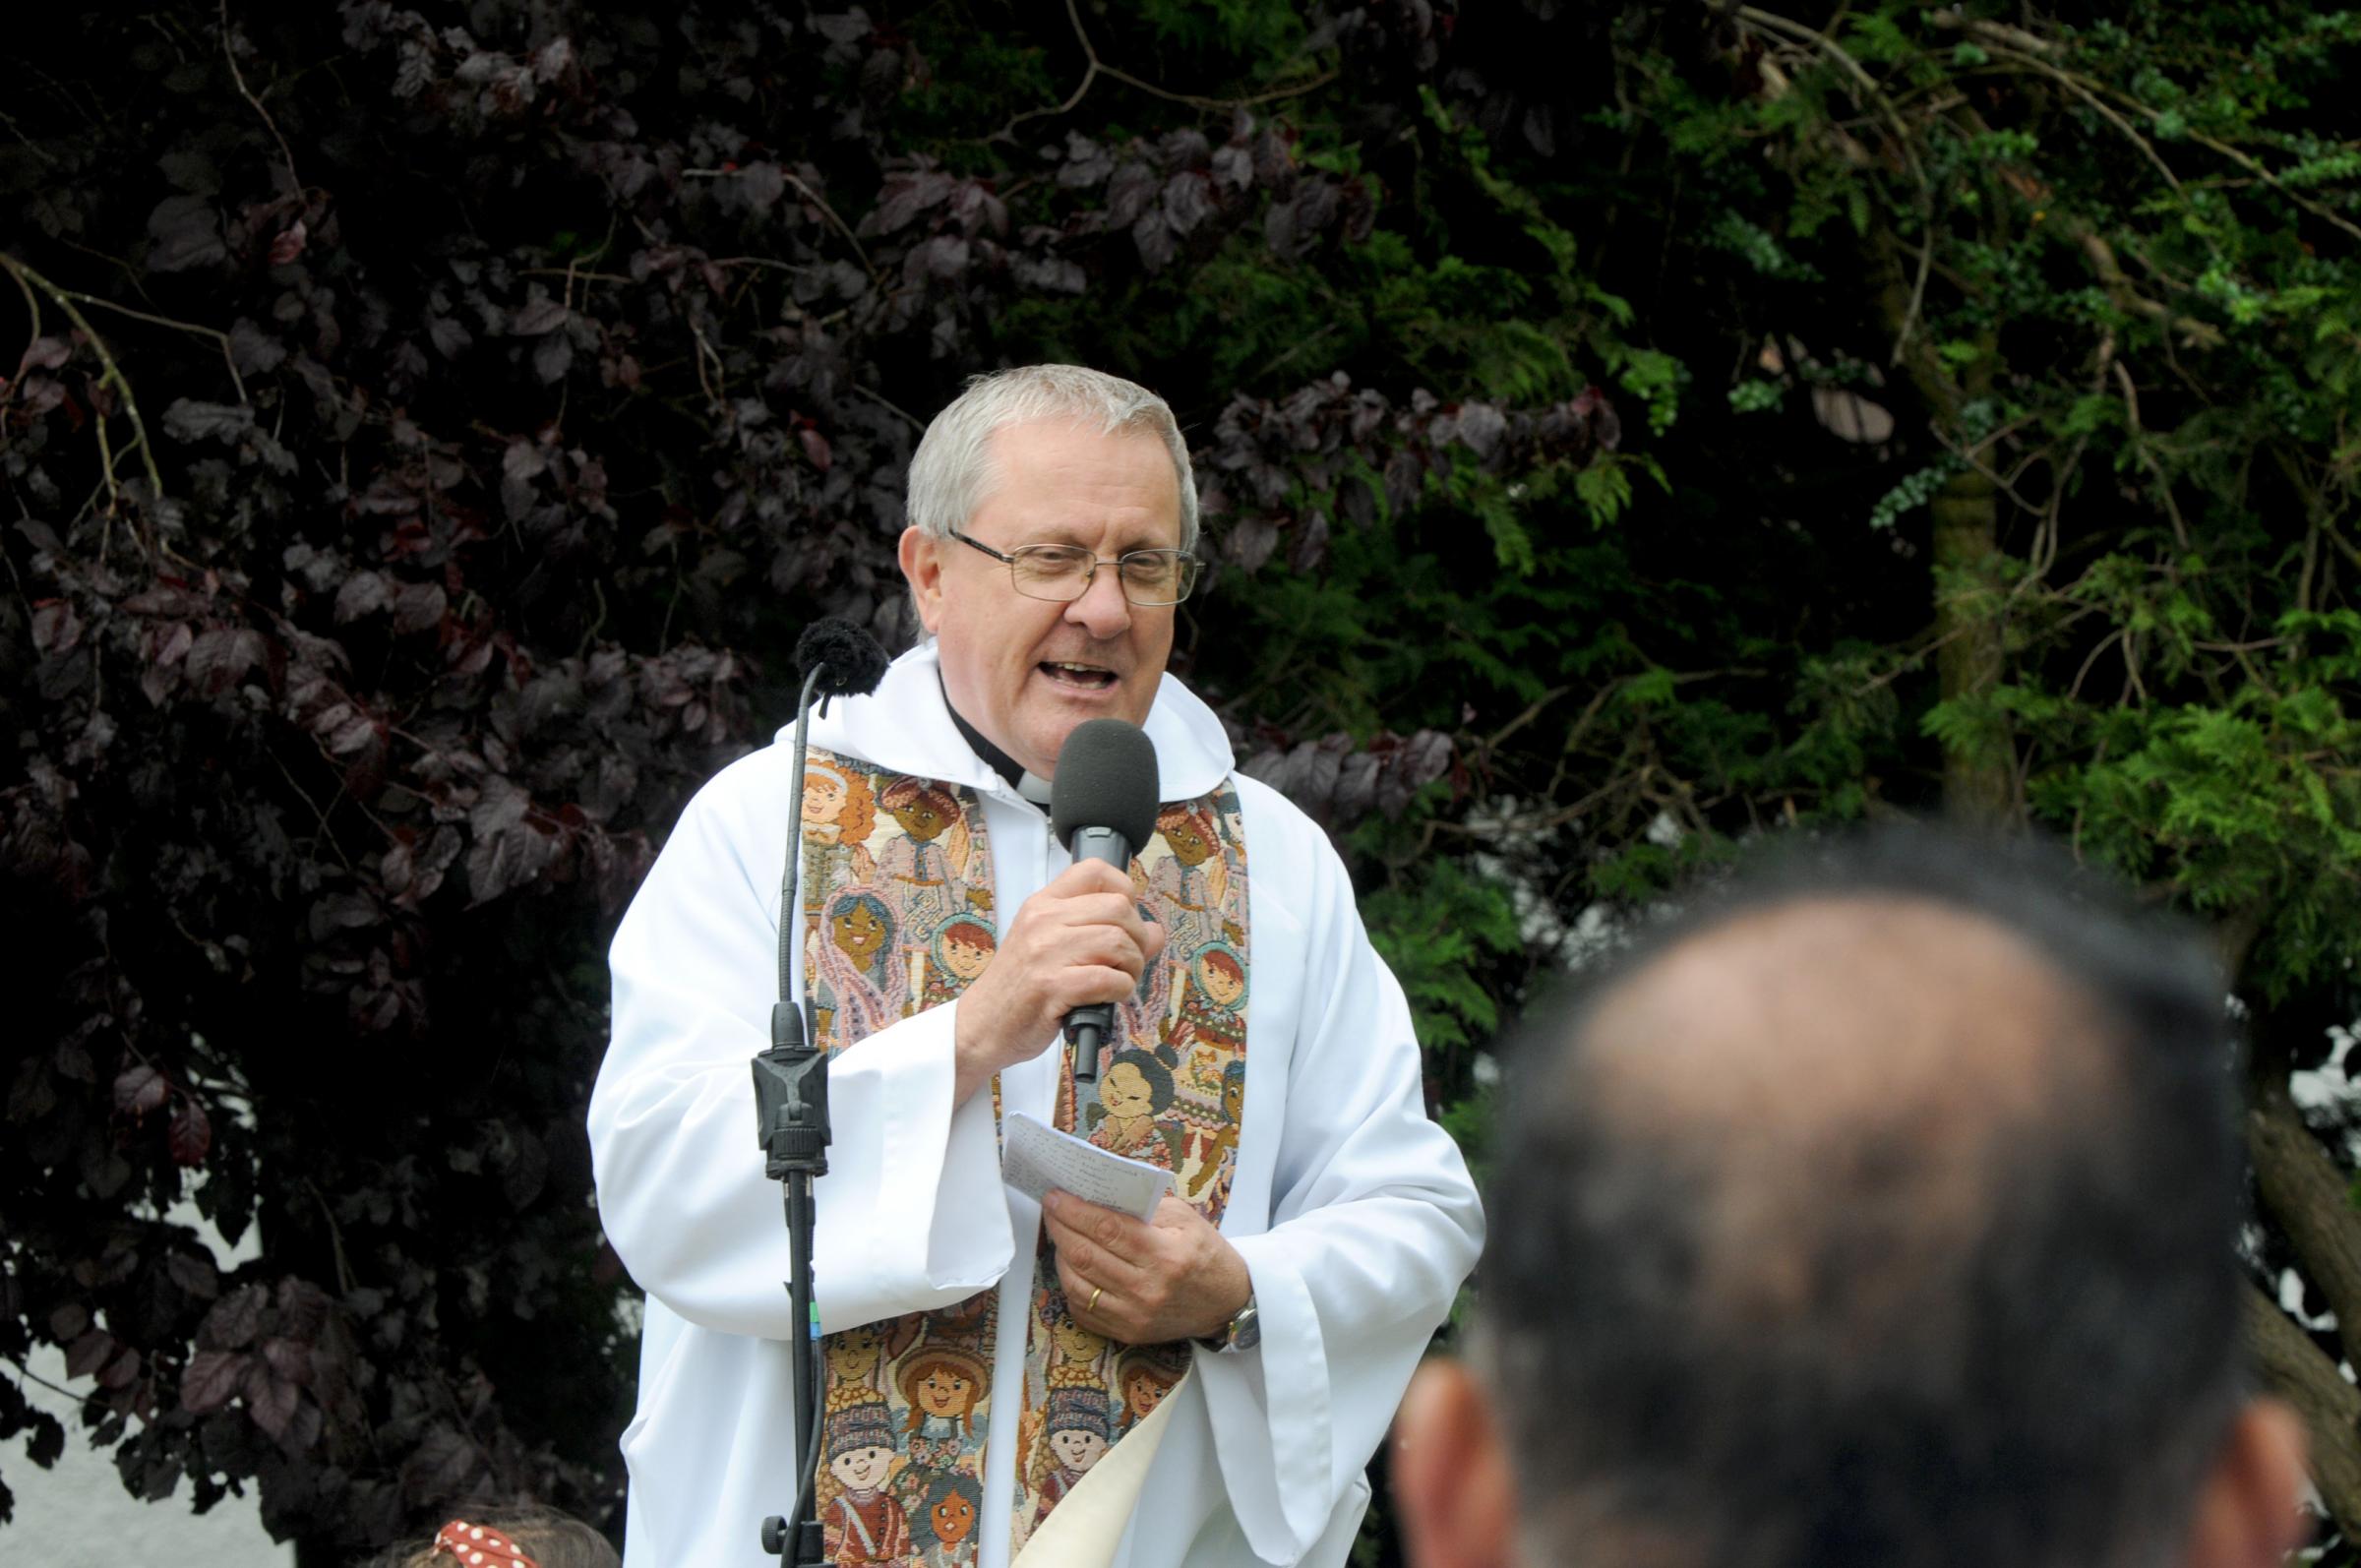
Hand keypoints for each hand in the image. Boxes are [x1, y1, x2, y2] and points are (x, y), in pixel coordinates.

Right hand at [952, 860, 1164, 1101]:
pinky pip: (1108, 978)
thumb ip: (1101, 932)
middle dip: (1137, 938)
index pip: (1094, 870)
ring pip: (1118, 942)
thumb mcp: (1052, 947)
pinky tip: (1110, 998)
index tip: (1126, 919)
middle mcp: (1042, 921)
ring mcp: (1045, 953)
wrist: (981, 1026)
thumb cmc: (1020, 988)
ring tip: (1121, 981)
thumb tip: (1155, 932)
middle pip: (1118, 908)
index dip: (1125, 891)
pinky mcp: (1051, 987)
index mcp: (1042, 905)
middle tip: (1129, 961)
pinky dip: (1121, 990)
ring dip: (1132, 967)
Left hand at [1042, 1190, 1250, 1345]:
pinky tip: (1071, 1264)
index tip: (1055, 1195)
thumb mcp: (1186, 1218)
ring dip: (1061, 1255)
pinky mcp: (1126, 1333)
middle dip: (1060, 1227)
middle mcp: (1146, 1290)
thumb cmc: (1205, 1254)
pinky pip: (1083, 1309)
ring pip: (1077, 1284)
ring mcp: (1134, 1317)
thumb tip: (1098, 1194)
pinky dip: (1070, 1284)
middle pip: (1086, 1255)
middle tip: (1050, 1208)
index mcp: (1165, 1256)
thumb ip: (1144, 1206)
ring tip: (1059, 1233)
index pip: (1107, 1229)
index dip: (1075, 1211)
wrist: (1226, 1303)